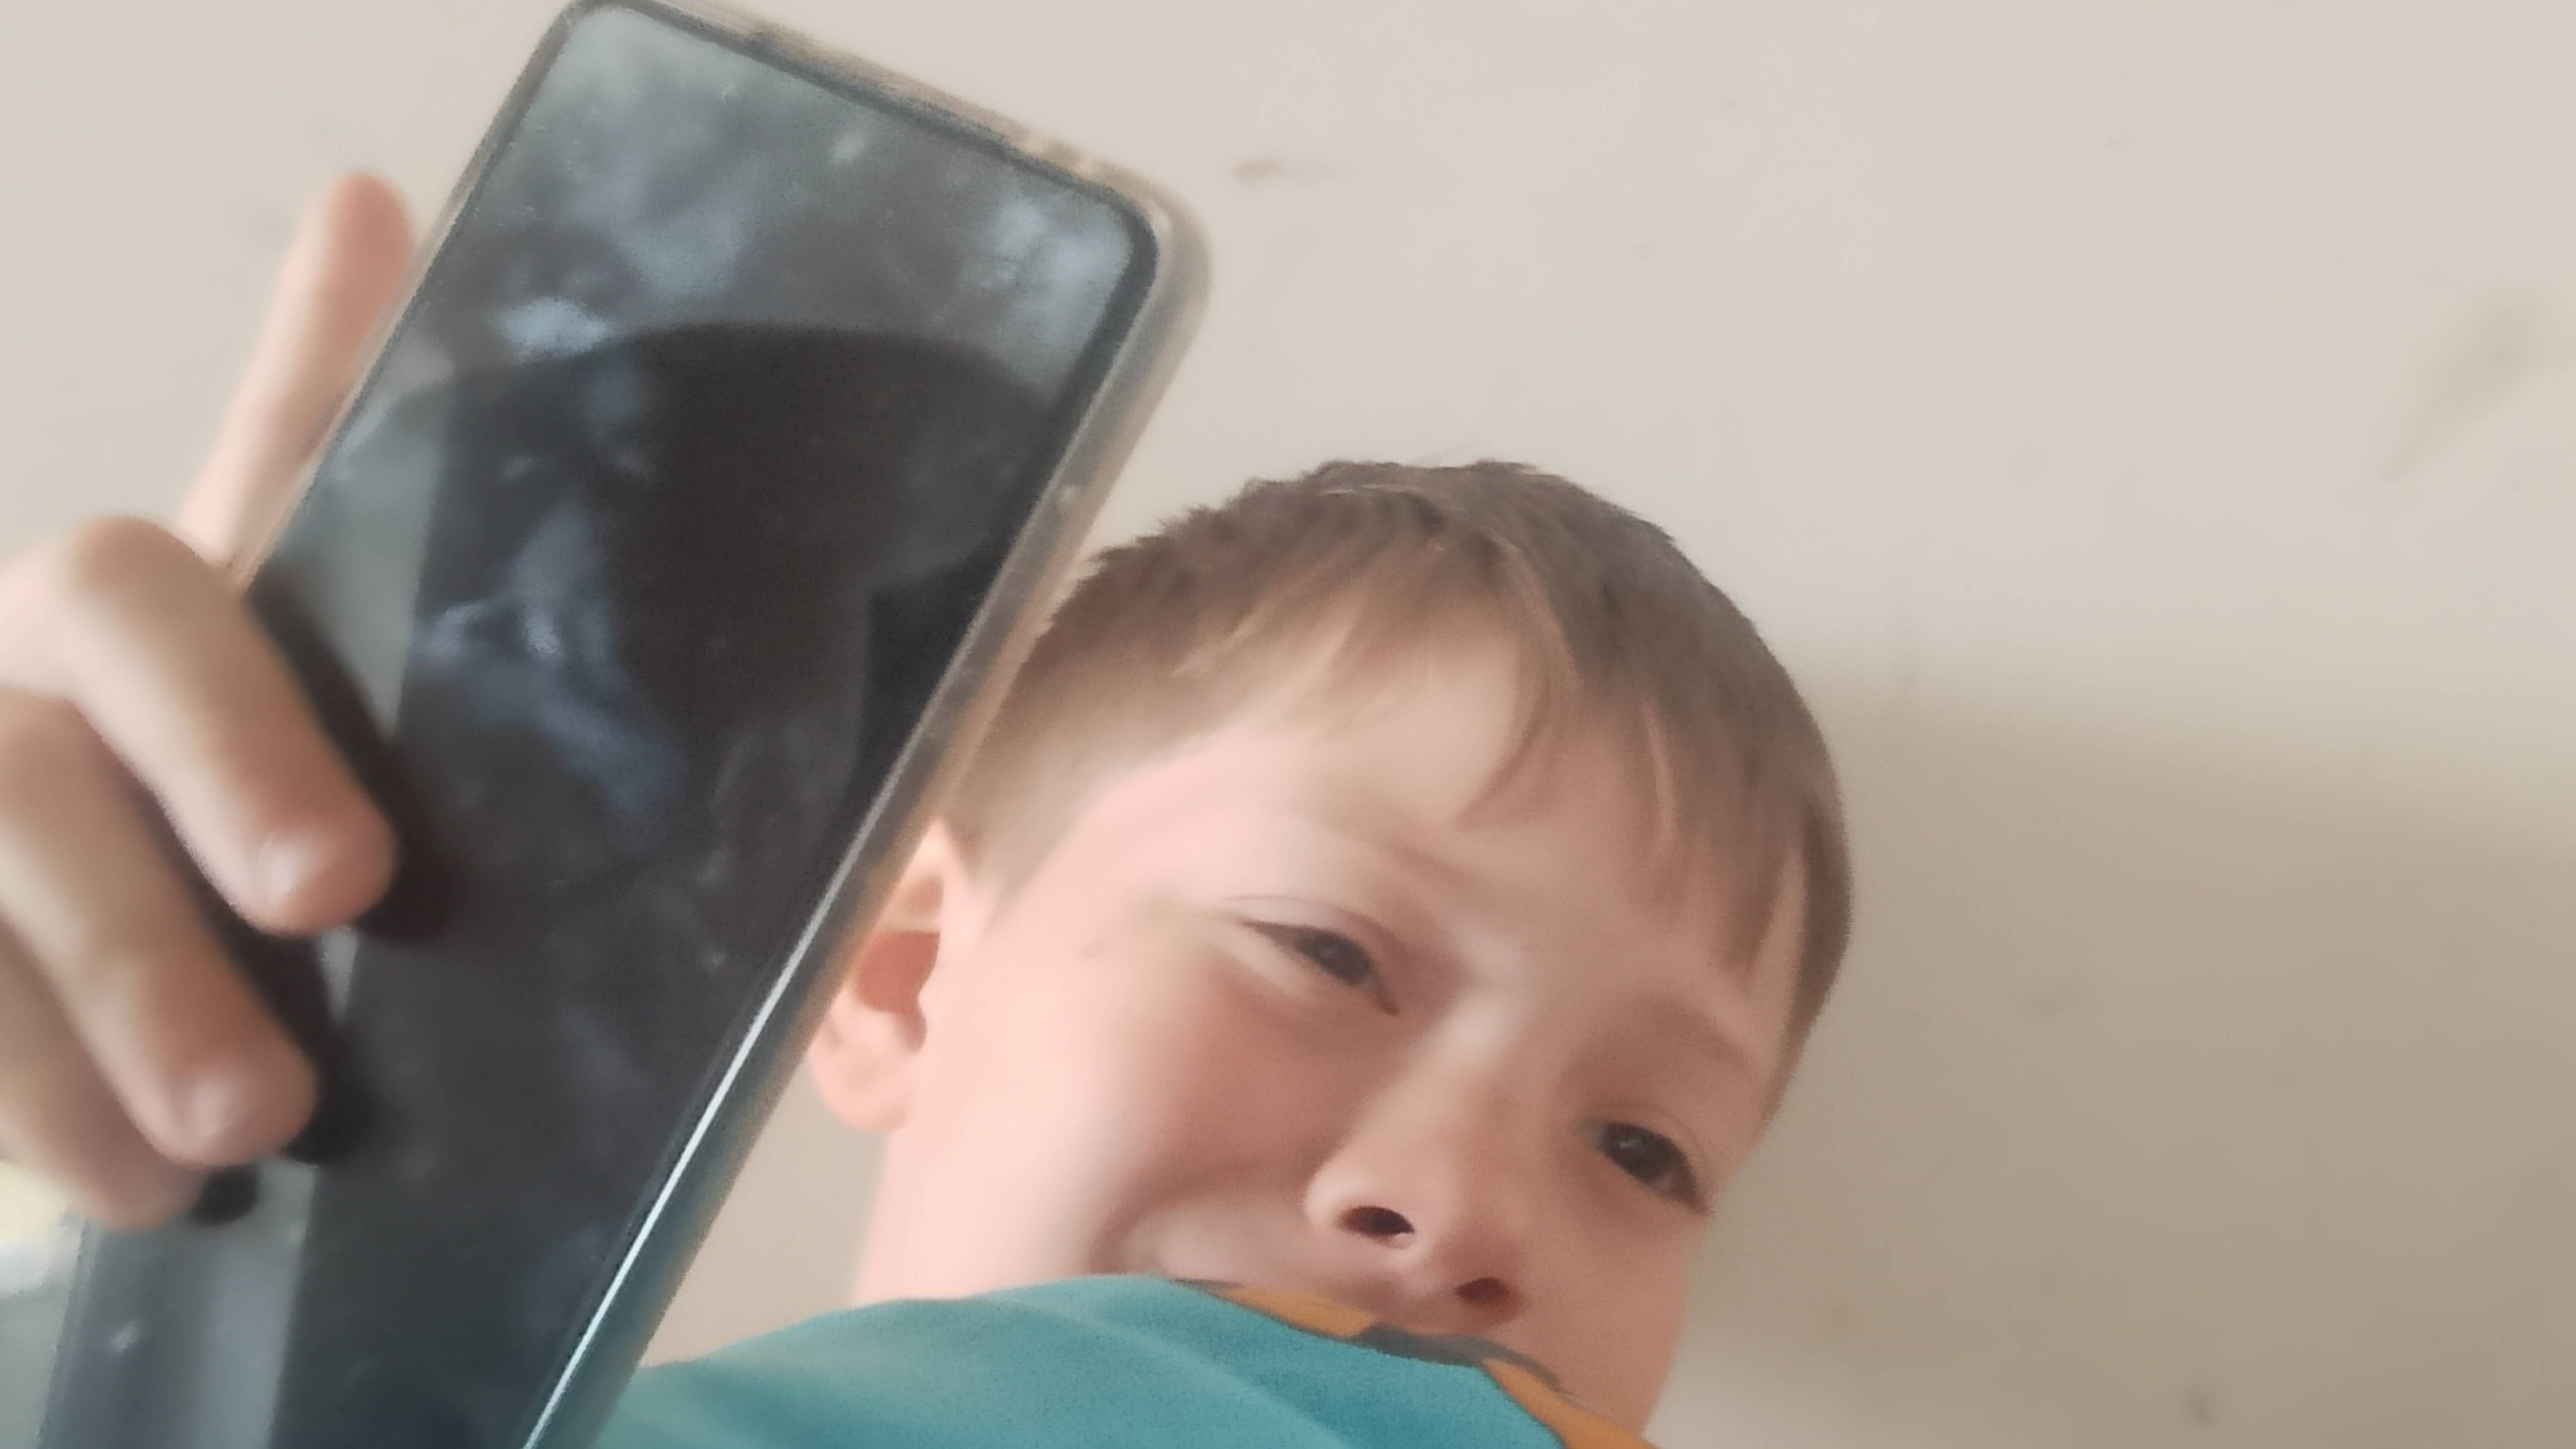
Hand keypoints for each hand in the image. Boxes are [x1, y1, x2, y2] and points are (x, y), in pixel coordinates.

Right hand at [0, 175, 411, 1227]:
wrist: (100, 1050)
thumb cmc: (267, 905)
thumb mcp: (391, 791)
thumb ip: (465, 660)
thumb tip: (598, 478)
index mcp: (205, 599)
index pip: (265, 440)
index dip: (314, 343)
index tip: (384, 251)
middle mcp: (52, 652)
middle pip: (109, 629)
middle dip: (219, 760)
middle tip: (340, 896)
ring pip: (1, 827)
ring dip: (116, 981)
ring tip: (243, 1129)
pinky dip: (29, 1100)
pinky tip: (139, 1189)